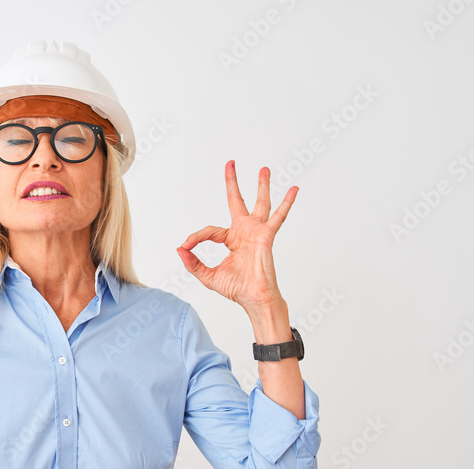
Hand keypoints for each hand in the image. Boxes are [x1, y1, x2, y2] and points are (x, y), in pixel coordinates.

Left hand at [177, 160, 296, 310]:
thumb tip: (180, 249)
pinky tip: (294, 189)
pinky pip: (278, 217)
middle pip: (237, 201)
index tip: (186, 245)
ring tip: (264, 169)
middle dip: (233, 183)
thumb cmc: (237, 289)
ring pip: (260, 203)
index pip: (210, 231)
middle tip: (230, 163)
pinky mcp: (266, 236)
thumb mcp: (208, 276)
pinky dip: (287, 203)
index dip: (196, 237)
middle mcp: (245, 232)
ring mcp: (257, 232)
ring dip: (261, 186)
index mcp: (232, 240)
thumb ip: (193, 263)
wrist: (254, 299)